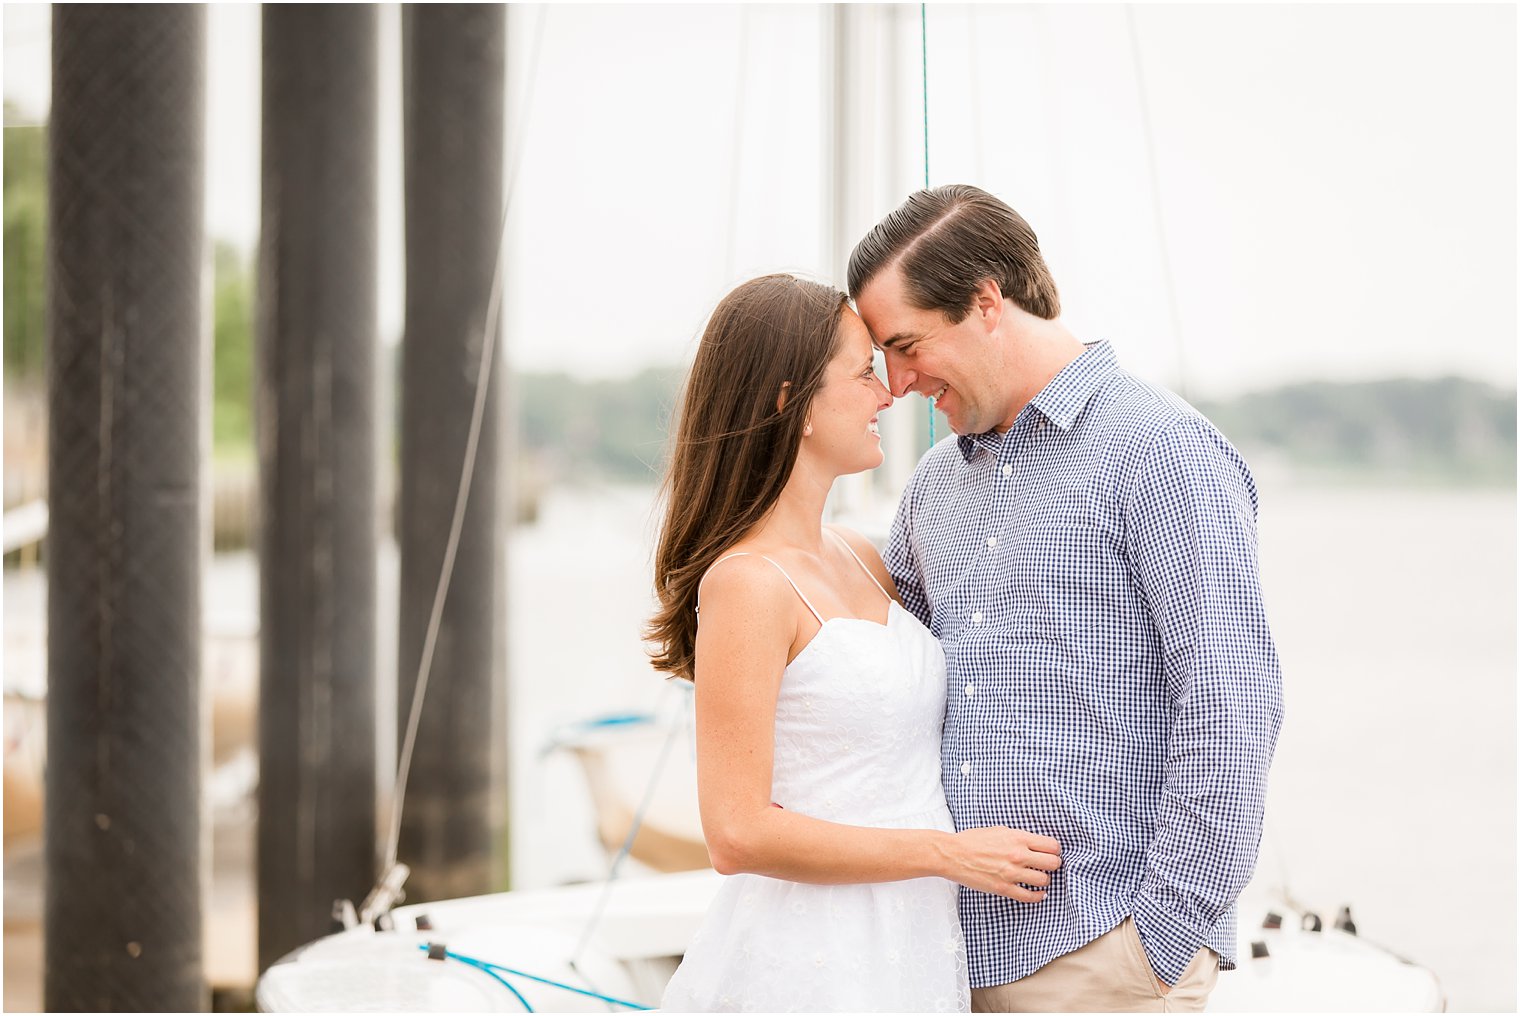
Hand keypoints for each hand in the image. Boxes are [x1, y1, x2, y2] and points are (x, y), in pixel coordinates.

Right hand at [941, 826, 1061, 901]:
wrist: (953, 854)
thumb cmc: (973, 840)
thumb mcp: (1000, 831)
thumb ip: (1019, 838)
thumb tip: (1036, 844)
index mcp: (1018, 838)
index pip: (1051, 845)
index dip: (1054, 850)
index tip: (1051, 852)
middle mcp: (1018, 855)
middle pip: (1053, 863)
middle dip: (1053, 864)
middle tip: (1049, 865)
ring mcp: (1011, 873)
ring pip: (1044, 880)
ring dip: (1044, 879)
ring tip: (1039, 878)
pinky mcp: (1004, 888)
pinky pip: (1029, 896)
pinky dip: (1038, 896)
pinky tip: (1038, 893)